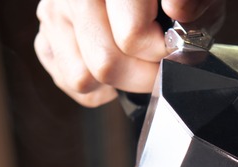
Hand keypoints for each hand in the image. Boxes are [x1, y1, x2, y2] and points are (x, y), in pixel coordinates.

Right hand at [34, 0, 224, 106]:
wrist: (144, 2)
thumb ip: (193, 2)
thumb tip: (178, 8)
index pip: (132, 36)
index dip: (162, 54)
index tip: (176, 50)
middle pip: (105, 63)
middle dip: (143, 75)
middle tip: (160, 64)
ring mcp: (54, 13)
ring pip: (83, 78)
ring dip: (119, 82)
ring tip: (138, 63)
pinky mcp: (45, 35)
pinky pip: (70, 81)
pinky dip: (98, 87)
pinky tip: (118, 64)